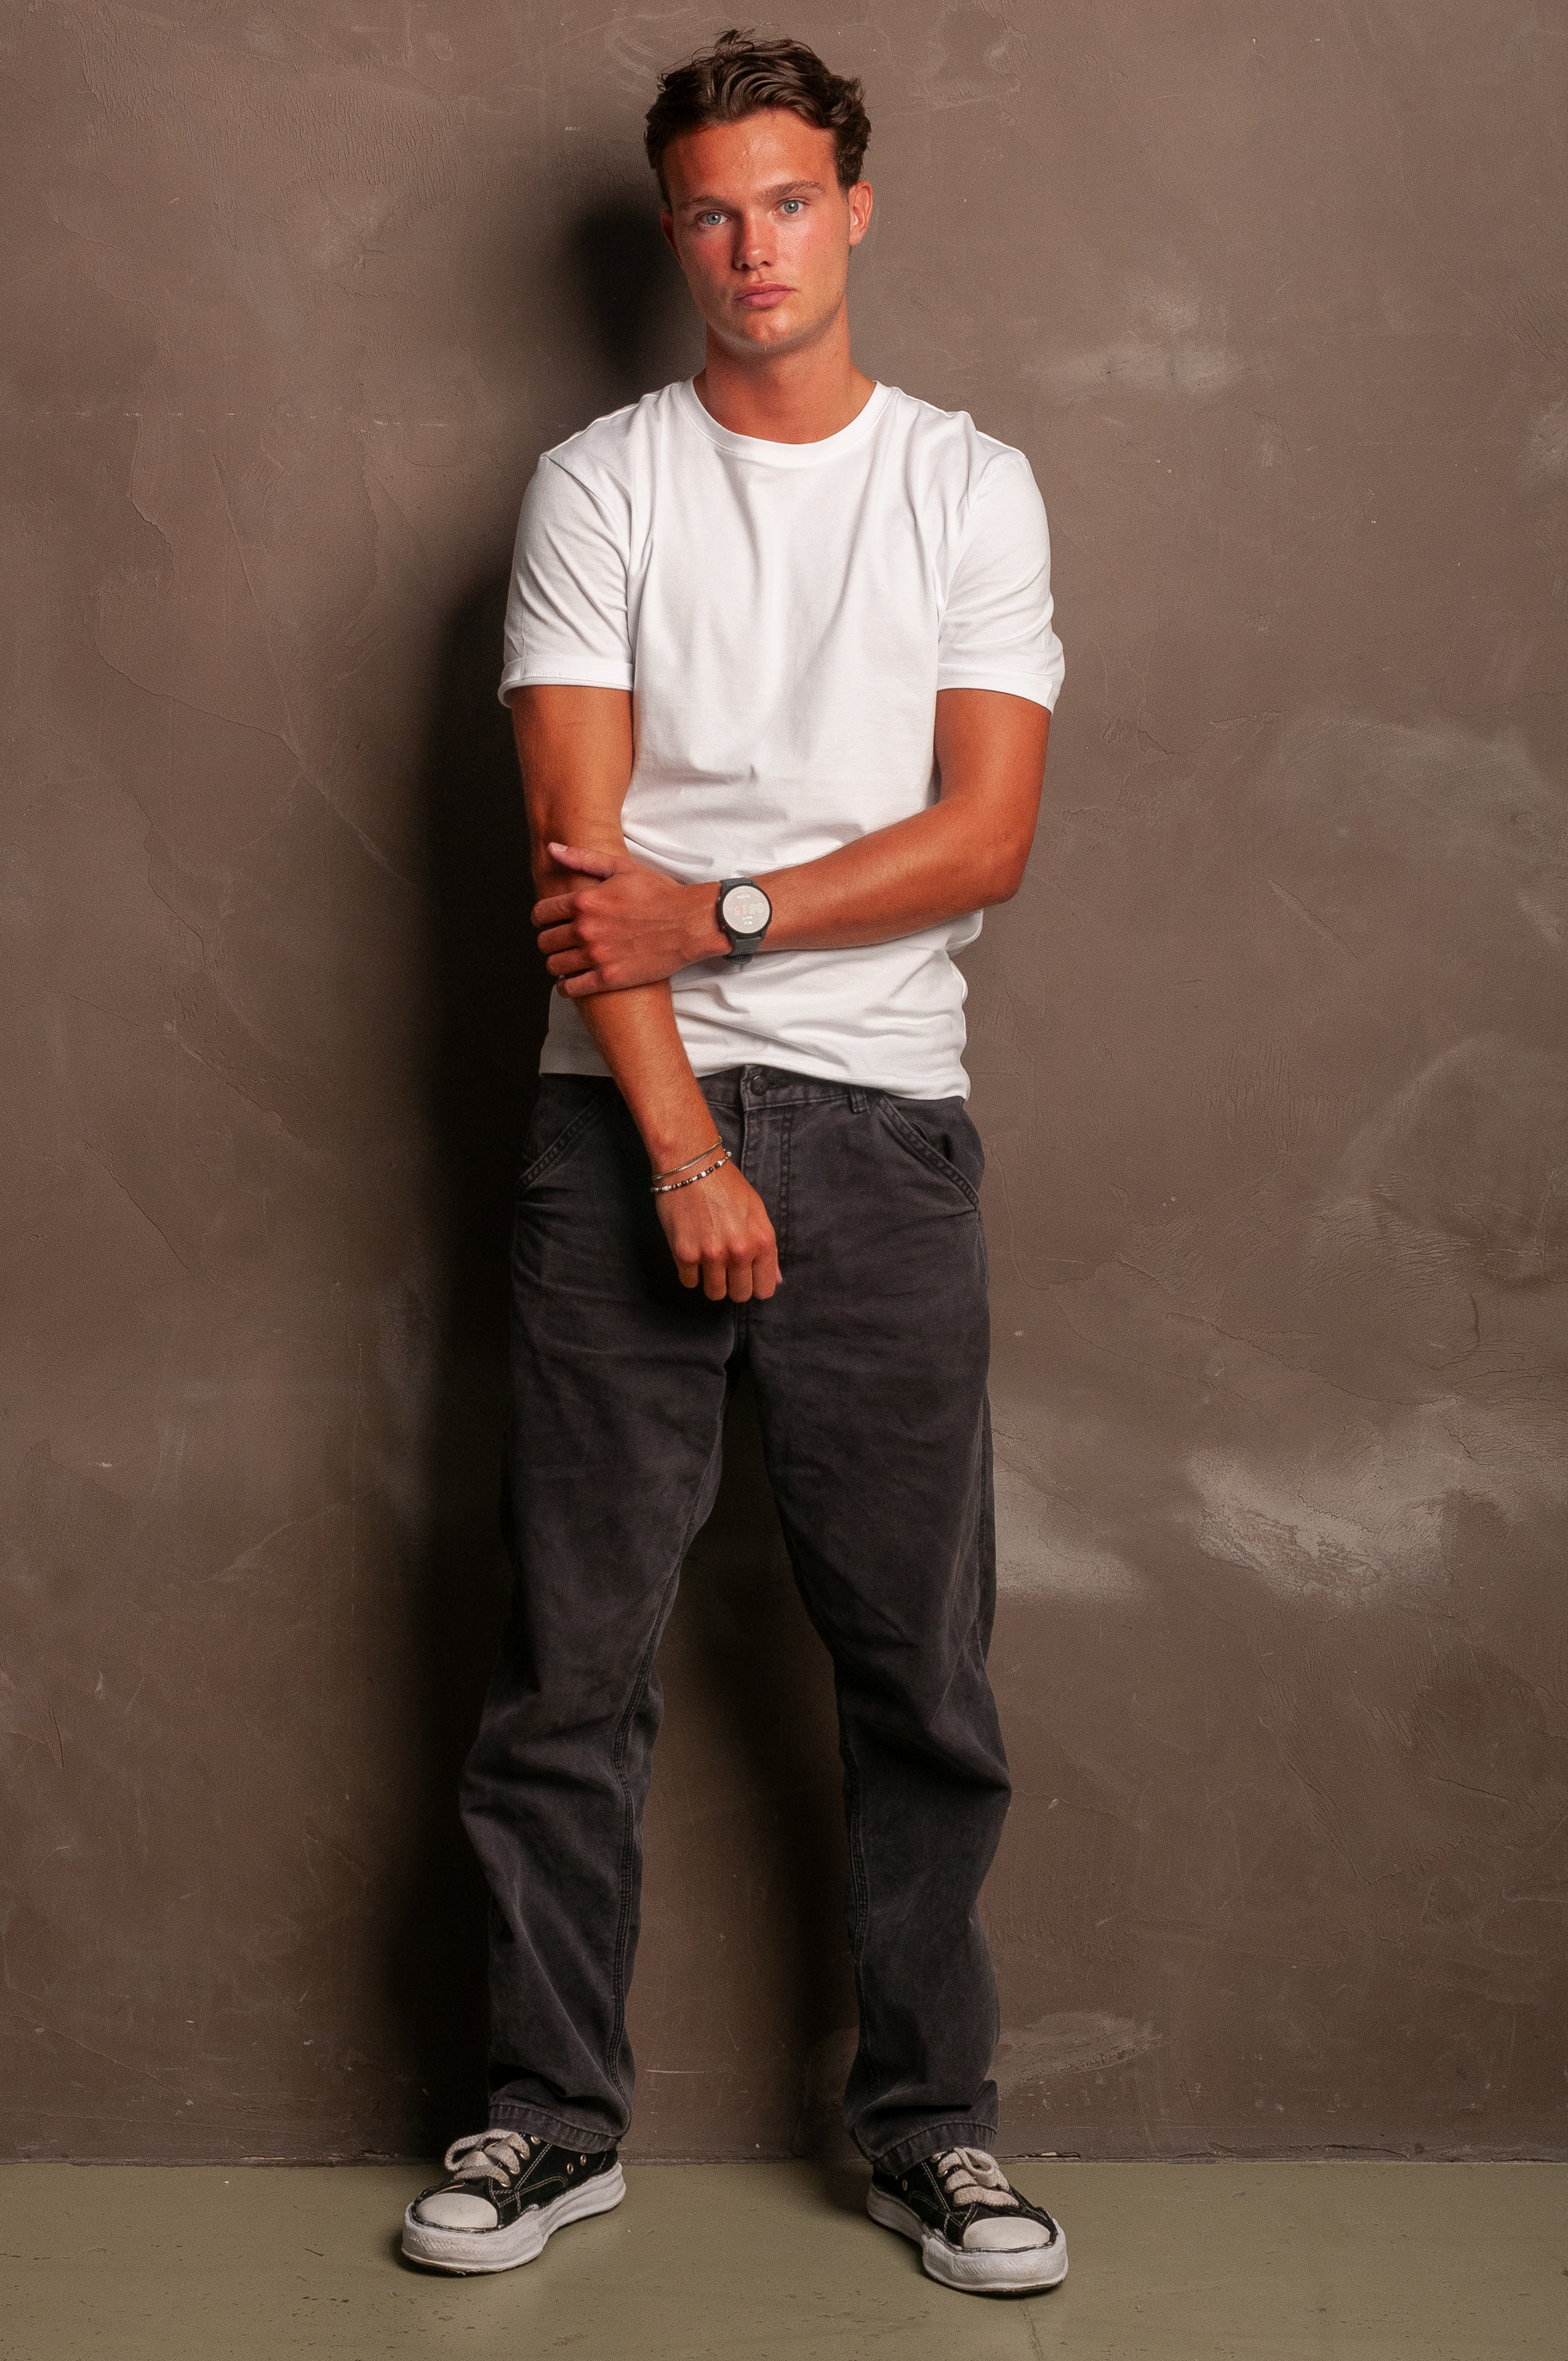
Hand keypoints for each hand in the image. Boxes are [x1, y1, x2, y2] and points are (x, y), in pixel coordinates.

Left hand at [533, 843, 721, 995]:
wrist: (690, 923)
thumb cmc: (660, 894)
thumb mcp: (621, 868)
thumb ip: (583, 858)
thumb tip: (552, 848)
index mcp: (585, 901)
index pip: (541, 913)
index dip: (541, 918)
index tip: (547, 922)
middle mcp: (586, 929)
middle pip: (544, 941)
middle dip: (549, 940)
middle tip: (559, 942)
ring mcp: (597, 955)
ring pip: (554, 965)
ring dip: (556, 963)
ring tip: (567, 960)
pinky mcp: (609, 978)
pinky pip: (571, 988)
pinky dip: (566, 986)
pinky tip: (571, 981)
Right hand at [655, 1156, 779, 1300]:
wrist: (690, 1164)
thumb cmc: (726, 1184)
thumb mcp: (757, 1211)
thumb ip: (766, 1248)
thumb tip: (775, 1280)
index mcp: (762, 1241)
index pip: (765, 1289)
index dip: (755, 1285)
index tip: (746, 1277)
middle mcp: (740, 1252)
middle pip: (740, 1295)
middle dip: (733, 1286)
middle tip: (725, 1268)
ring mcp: (711, 1255)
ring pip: (715, 1294)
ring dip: (711, 1281)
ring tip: (707, 1260)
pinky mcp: (684, 1254)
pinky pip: (689, 1282)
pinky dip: (690, 1273)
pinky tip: (691, 1253)